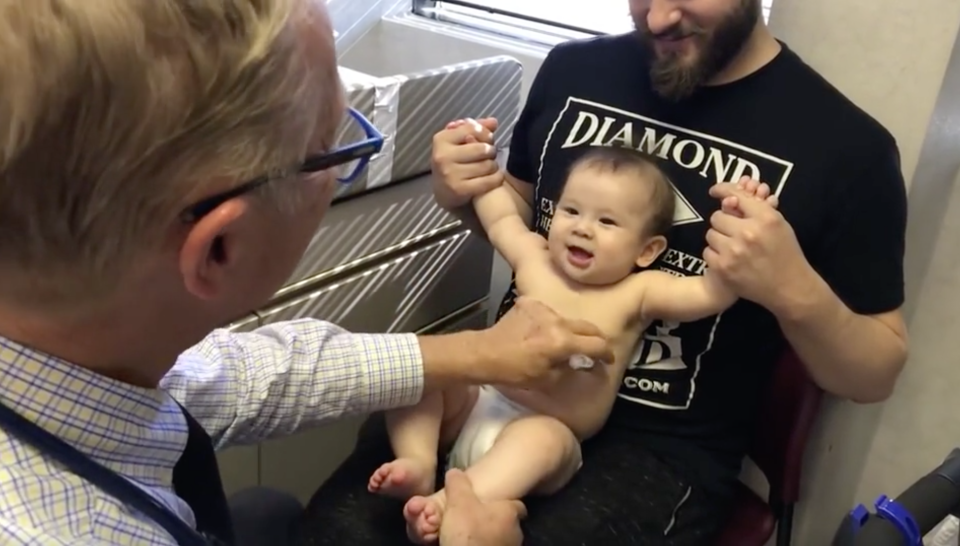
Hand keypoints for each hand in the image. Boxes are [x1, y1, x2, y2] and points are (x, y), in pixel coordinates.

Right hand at [431, 117, 502, 209]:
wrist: (442, 191)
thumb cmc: (453, 161)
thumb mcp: (458, 140)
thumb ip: (475, 128)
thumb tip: (494, 122)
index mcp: (441, 139)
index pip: (472, 129)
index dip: (485, 133)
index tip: (488, 139)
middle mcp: (443, 156)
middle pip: (482, 148)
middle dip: (491, 151)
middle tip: (490, 155)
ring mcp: (450, 174)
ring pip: (487, 165)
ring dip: (494, 166)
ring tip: (490, 166)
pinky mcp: (459, 189)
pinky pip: (488, 181)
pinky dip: (496, 178)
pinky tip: (494, 177)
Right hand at [439, 470, 525, 545]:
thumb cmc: (469, 533)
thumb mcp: (458, 503)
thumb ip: (458, 485)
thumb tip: (454, 471)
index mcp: (509, 513)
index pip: (516, 505)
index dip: (504, 503)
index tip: (492, 504)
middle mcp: (515, 533)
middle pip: (508, 524)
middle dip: (494, 523)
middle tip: (475, 522)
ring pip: (501, 541)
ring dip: (489, 540)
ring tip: (470, 538)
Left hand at [478, 297, 614, 385]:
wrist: (484, 353)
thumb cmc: (514, 371)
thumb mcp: (546, 379)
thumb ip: (569, 369)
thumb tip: (583, 364)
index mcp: (563, 341)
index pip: (597, 344)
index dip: (606, 354)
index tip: (607, 360)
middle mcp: (557, 321)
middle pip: (587, 327)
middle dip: (595, 339)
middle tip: (595, 350)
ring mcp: (543, 309)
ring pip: (567, 319)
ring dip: (570, 331)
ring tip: (562, 343)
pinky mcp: (529, 303)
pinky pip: (547, 313)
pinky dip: (549, 323)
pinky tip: (538, 333)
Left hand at [705, 183, 815, 313]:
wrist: (790, 288)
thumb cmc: (785, 253)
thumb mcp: (779, 224)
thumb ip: (756, 209)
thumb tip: (729, 198)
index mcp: (766, 219)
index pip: (736, 196)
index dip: (723, 190)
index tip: (715, 190)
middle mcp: (748, 233)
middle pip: (717, 217)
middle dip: (724, 222)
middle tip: (734, 231)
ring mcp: (734, 252)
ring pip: (710, 234)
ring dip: (719, 239)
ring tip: (733, 247)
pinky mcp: (724, 269)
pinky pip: (707, 252)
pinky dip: (716, 255)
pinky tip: (730, 260)